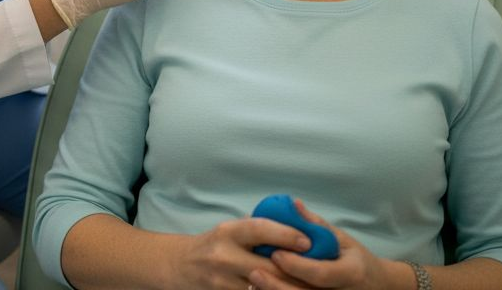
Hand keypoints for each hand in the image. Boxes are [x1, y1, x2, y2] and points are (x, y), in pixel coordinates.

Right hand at [169, 217, 312, 289]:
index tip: (308, 240)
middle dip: (296, 269)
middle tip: (320, 269)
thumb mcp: (230, 230)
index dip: (286, 234)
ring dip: (288, 286)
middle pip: (268, 265)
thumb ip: (257, 228)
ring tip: (310, 284)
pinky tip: (287, 289)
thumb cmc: (213, 244)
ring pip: (264, 286)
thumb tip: (296, 219)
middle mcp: (224, 255)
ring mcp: (223, 281)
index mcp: (228, 232)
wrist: (180, 266)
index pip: (259, 229)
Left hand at [248, 201, 393, 289]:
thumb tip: (292, 204)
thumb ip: (317, 225)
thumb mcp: (343, 239)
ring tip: (254, 282)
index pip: (320, 273)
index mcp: (351, 273)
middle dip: (278, 285)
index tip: (276, 253)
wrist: (378, 286)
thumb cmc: (356, 259)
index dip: (296, 265)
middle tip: (254, 271)